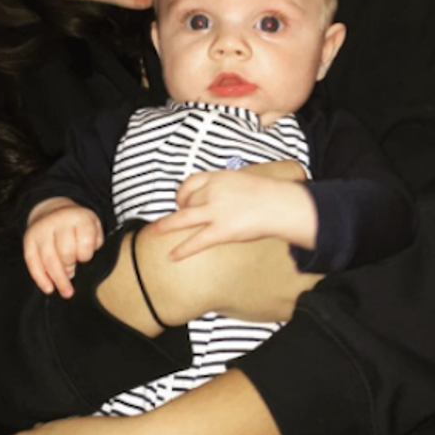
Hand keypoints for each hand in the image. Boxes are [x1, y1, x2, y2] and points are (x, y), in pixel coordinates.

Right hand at [25, 199, 102, 298]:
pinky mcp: (29, 239)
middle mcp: (58, 221)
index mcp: (78, 217)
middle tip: (73, 273)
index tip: (85, 259)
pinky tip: (49, 288)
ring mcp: (41, 230)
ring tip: (66, 292)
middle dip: (71, 268)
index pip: (85, 242)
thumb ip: (95, 243)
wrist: (53, 210)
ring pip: (49, 260)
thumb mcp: (93, 226)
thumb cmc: (78, 225)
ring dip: (58, 280)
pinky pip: (33, 262)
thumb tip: (86, 266)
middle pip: (66, 253)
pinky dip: (41, 278)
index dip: (86, 255)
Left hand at [154, 170, 315, 260]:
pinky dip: (182, 250)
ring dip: (167, 225)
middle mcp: (213, 192)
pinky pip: (196, 241)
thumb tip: (220, 195)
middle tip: (174, 218)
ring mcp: (216, 211)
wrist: (280, 205)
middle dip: (179, 210)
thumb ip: (227, 187)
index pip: (191, 182)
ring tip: (154, 231)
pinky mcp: (221, 231)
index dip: (182, 192)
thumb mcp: (243, 180)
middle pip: (187, 201)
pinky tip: (172, 256)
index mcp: (219, 177)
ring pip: (184, 218)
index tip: (180, 199)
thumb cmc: (268, 194)